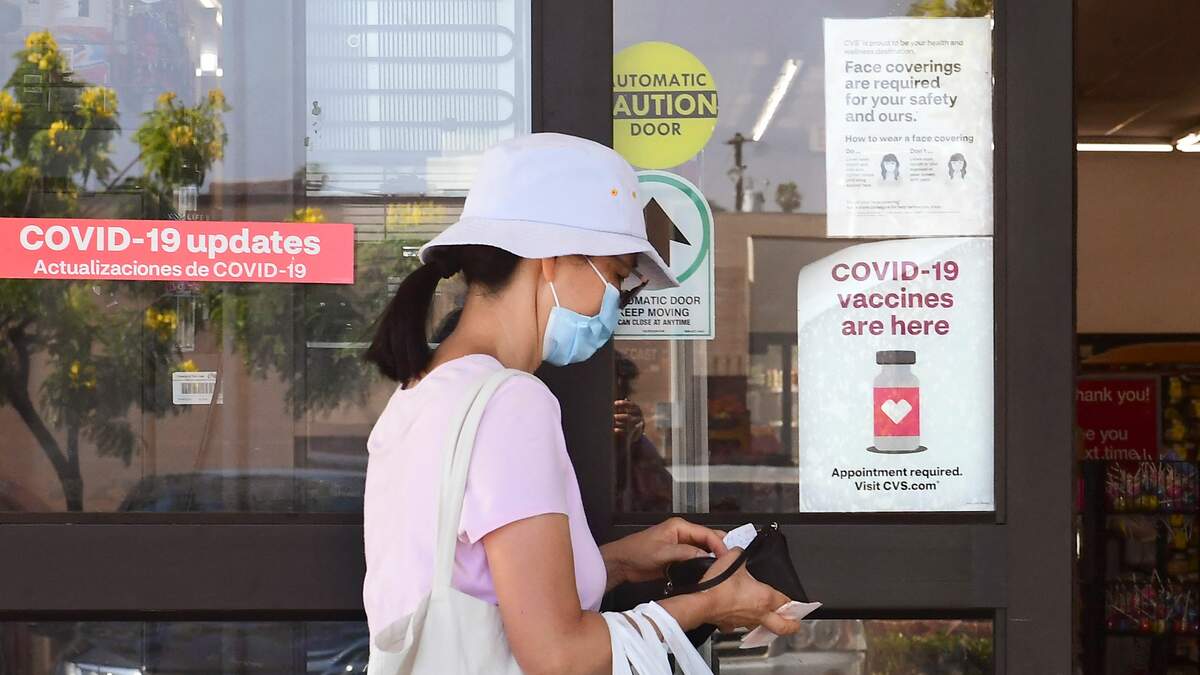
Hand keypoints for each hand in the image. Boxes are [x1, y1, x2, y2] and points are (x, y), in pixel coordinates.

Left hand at [601, 517, 726, 586]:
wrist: (622, 563)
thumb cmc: (637, 552)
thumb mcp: (662, 553)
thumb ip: (685, 553)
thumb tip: (706, 556)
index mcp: (680, 526)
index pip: (706, 533)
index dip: (719, 544)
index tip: (727, 557)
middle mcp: (682, 534)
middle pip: (707, 540)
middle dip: (719, 550)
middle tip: (730, 564)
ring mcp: (680, 546)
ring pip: (703, 551)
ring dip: (711, 559)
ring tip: (722, 570)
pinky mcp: (678, 558)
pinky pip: (695, 560)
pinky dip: (702, 565)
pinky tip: (708, 574)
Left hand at [613, 399, 645, 444]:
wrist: (639, 430)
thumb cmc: (632, 417)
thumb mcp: (630, 410)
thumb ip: (625, 406)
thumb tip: (618, 400)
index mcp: (637, 409)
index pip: (631, 405)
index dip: (623, 403)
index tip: (615, 403)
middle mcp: (639, 417)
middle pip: (629, 417)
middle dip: (621, 417)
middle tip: (614, 416)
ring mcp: (638, 425)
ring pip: (628, 425)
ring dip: (620, 424)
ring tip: (614, 423)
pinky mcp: (636, 432)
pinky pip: (627, 432)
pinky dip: (621, 430)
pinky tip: (615, 429)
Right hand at [701, 549, 800, 635]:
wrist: (702, 603)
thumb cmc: (719, 586)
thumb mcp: (733, 559)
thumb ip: (740, 554)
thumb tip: (739, 551)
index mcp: (765, 597)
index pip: (787, 602)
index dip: (793, 602)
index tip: (795, 602)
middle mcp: (759, 613)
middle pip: (784, 626)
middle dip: (792, 625)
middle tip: (794, 623)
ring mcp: (745, 621)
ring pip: (762, 627)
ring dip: (766, 623)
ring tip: (765, 617)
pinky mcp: (731, 625)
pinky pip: (739, 626)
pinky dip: (741, 622)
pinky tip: (738, 615)